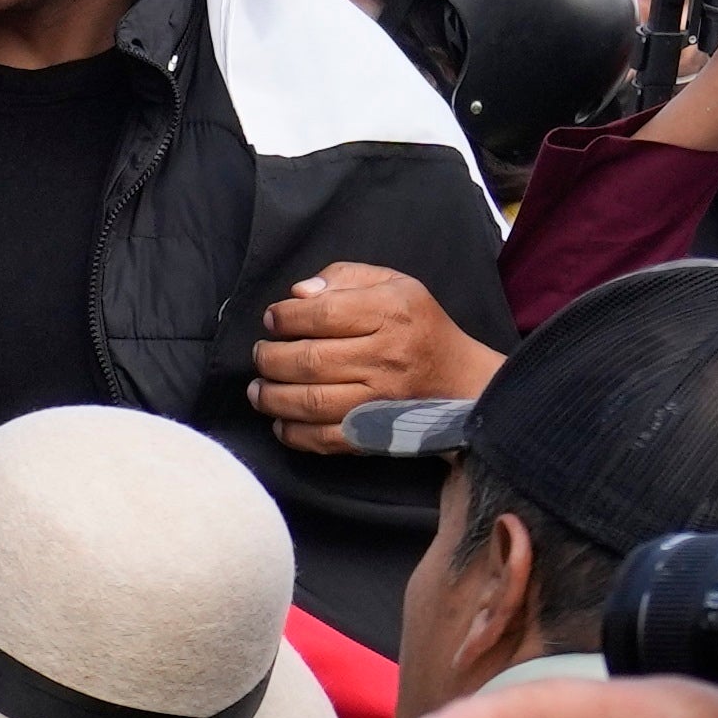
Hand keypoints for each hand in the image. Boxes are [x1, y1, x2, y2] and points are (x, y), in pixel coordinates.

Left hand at [251, 263, 506, 453]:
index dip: (286, 317)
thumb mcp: (393, 284)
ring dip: (271, 397)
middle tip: (260, 354)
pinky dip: (293, 434)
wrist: (459, 383)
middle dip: (270, 358)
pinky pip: (324, 439)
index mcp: (390, 312)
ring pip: (310, 402)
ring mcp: (379, 400)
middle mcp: (385, 357)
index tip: (271, 319)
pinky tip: (280, 422)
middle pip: (310, 360)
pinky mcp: (374, 433)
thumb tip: (298, 294)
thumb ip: (344, 278)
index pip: (323, 314)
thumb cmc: (419, 327)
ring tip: (258, 388)